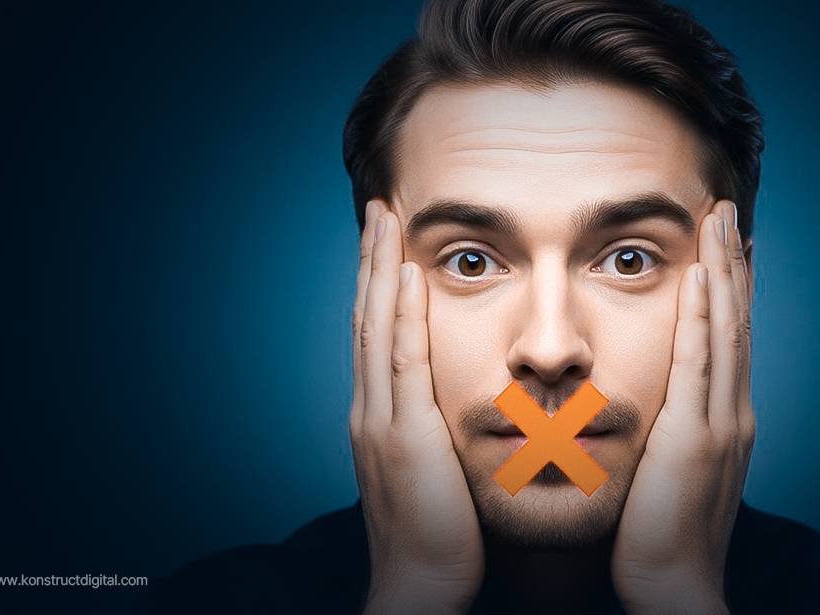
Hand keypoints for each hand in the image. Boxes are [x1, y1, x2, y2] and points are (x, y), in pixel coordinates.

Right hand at [351, 201, 483, 613]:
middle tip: (378, 207)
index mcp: (381, 416)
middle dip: (371, 260)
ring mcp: (382, 420)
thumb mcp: (434, 470)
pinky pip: (402, 362)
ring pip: (375, 327)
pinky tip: (405, 275)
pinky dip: (399, 314)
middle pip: (367, 317)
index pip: (376, 334)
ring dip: (379, 268)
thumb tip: (452, 405)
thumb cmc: (440, 537)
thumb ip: (436, 431)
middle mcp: (373, 409)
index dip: (379, 283)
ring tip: (385, 218)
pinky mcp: (404, 435)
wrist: (421, 587)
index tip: (388, 240)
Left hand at [612, 200, 754, 613]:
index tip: (724, 246)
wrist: (674, 588)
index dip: (729, 289)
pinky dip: (704, 313)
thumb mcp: (667, 473)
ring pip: (726, 329)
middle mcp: (732, 412)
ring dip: (724, 270)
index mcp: (723, 420)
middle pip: (736, 320)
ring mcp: (720, 421)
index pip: (727, 339)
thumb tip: (650, 406)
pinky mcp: (697, 434)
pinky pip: (700, 361)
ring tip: (720, 219)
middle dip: (732, 263)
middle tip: (727, 210)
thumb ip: (667, 434)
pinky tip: (701, 274)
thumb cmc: (659, 538)